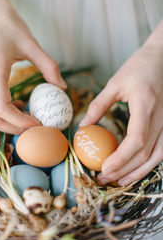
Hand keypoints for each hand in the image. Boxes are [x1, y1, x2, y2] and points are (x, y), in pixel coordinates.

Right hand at [0, 0, 65, 134]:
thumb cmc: (8, 24)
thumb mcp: (31, 43)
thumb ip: (48, 66)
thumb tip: (63, 87)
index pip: (1, 107)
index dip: (20, 121)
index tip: (39, 123)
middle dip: (11, 128)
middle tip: (34, 128)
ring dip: (6, 122)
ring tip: (28, 118)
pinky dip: (3, 112)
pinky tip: (20, 104)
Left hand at [80, 44, 162, 185]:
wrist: (162, 58)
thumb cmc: (138, 67)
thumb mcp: (115, 83)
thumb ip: (98, 105)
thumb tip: (83, 126)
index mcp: (145, 105)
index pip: (136, 140)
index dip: (121, 158)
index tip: (103, 169)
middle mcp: (160, 117)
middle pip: (144, 153)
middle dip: (123, 170)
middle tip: (103, 178)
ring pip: (157, 156)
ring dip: (137, 172)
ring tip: (119, 181)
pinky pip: (162, 150)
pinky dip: (148, 163)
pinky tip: (135, 169)